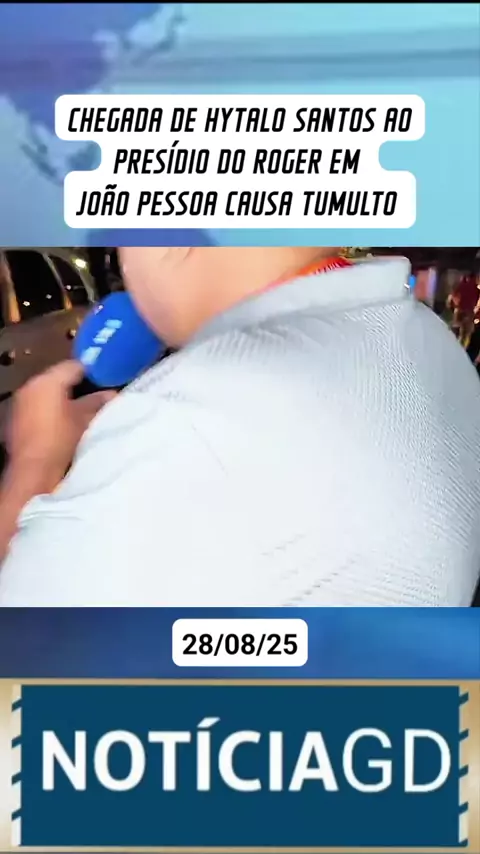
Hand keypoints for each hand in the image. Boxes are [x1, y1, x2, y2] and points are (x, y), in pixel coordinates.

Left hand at [5, 361, 115, 492]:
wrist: (34, 471)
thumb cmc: (61, 440)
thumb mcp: (84, 420)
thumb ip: (98, 402)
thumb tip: (113, 393)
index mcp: (46, 381)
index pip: (73, 366)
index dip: (93, 371)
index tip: (108, 377)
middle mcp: (31, 387)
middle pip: (60, 379)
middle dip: (80, 385)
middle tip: (102, 393)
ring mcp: (23, 403)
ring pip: (51, 393)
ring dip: (67, 398)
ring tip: (89, 408)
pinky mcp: (20, 420)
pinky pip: (42, 406)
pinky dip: (56, 410)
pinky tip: (70, 420)